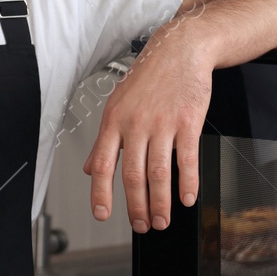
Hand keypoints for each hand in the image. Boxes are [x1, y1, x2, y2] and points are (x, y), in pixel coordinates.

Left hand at [84, 31, 212, 232]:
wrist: (180, 49)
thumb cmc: (149, 78)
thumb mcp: (117, 105)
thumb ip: (104, 141)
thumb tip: (88, 169)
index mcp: (113, 122)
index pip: (102, 164)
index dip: (100, 193)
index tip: (102, 215)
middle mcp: (135, 124)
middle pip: (132, 175)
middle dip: (136, 206)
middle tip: (142, 226)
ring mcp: (162, 123)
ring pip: (159, 172)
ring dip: (161, 202)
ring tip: (163, 220)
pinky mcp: (188, 122)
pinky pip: (187, 158)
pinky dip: (187, 183)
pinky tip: (187, 198)